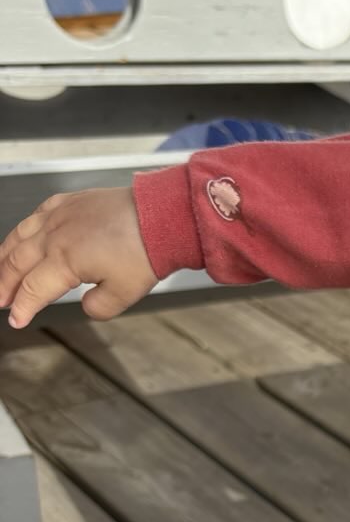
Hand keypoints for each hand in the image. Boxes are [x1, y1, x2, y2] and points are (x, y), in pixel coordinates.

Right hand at [0, 187, 155, 328]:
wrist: (160, 216)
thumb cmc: (145, 250)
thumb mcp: (124, 294)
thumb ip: (99, 307)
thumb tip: (86, 305)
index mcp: (64, 260)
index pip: (33, 290)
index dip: (22, 308)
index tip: (16, 320)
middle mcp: (55, 235)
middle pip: (17, 263)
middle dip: (4, 284)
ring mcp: (59, 215)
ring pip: (19, 236)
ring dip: (4, 257)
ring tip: (0, 271)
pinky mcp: (69, 201)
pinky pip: (36, 214)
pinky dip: (23, 229)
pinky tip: (22, 236)